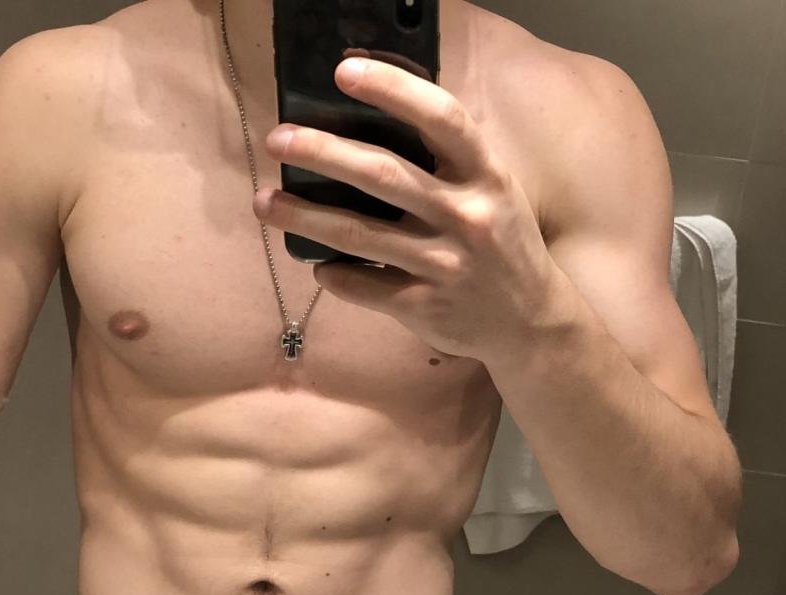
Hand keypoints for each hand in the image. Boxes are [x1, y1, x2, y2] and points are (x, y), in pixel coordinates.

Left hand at [252, 56, 565, 364]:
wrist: (530, 323)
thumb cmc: (501, 244)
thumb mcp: (493, 192)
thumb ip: (447, 164)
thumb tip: (371, 129)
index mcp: (486, 175)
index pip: (441, 118)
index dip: (393, 90)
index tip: (345, 70)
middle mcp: (467, 216)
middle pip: (384, 175)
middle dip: (323, 153)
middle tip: (278, 140)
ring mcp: (444, 265)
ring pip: (359, 235)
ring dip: (304, 217)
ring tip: (264, 203)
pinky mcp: (423, 306)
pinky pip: (362, 286)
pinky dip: (332, 274)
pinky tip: (317, 265)